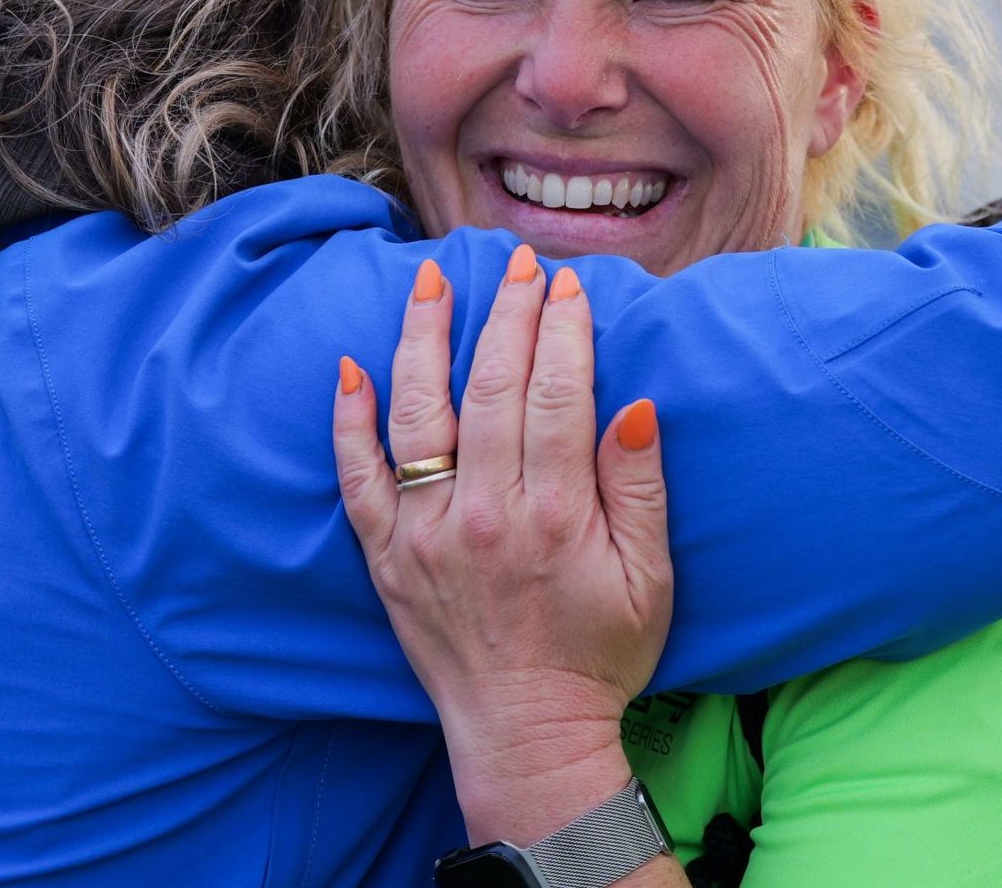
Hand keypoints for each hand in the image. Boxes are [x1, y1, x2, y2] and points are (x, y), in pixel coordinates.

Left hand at [333, 245, 670, 847]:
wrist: (527, 737)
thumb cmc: (600, 654)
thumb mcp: (651, 577)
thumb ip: (639, 487)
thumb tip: (635, 404)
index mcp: (554, 514)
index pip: (557, 393)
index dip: (562, 330)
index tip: (567, 285)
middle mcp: (483, 514)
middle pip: (491, 387)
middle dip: (506, 315)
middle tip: (517, 264)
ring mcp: (425, 533)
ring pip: (418, 414)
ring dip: (424, 339)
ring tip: (433, 280)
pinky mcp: (386, 555)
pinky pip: (358, 477)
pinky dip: (350, 421)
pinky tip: (352, 367)